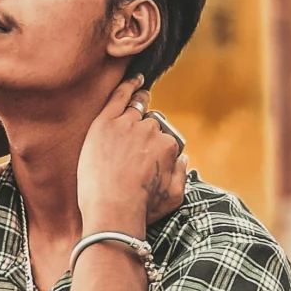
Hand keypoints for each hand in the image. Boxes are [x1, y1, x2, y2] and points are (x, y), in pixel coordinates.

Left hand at [76, 77, 187, 234]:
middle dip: (146, 129)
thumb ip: (182, 174)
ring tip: (139, 98)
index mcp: (169, 146)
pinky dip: (128, 85)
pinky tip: (134, 79)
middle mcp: (151, 131)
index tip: (148, 155)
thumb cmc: (142, 209)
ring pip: (137, 107)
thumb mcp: (174, 197)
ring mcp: (128, 124)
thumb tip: (183, 157)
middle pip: (151, 122)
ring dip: (139, 102)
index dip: (157, 146)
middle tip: (135, 141)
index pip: (165, 137)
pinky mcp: (106, 123)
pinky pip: (119, 96)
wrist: (113, 211)